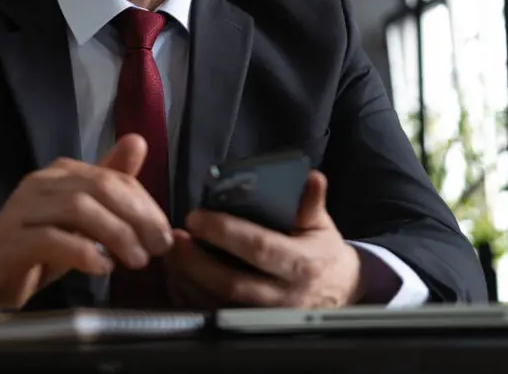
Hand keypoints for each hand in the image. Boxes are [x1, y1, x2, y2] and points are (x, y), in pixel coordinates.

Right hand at [0, 134, 172, 311]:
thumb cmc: (38, 247)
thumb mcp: (82, 218)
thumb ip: (109, 182)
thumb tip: (139, 141)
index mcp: (62, 172)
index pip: (115, 178)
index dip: (146, 205)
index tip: (165, 235)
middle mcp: (42, 182)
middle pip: (100, 188)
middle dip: (137, 218)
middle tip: (158, 249)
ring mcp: (22, 209)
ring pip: (79, 209)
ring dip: (116, 235)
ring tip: (136, 261)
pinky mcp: (10, 240)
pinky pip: (52, 238)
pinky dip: (84, 253)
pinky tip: (103, 269)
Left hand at [166, 170, 362, 309]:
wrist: (336, 292)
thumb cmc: (321, 253)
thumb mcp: (321, 225)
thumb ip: (311, 203)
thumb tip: (311, 176)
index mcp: (301, 264)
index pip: (259, 248)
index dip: (225, 233)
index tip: (196, 218)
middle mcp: (283, 296)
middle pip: (231, 283)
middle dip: (196, 261)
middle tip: (175, 238)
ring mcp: (265, 319)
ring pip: (218, 305)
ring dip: (188, 281)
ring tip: (170, 256)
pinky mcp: (251, 329)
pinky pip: (213, 319)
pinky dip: (191, 300)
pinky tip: (177, 279)